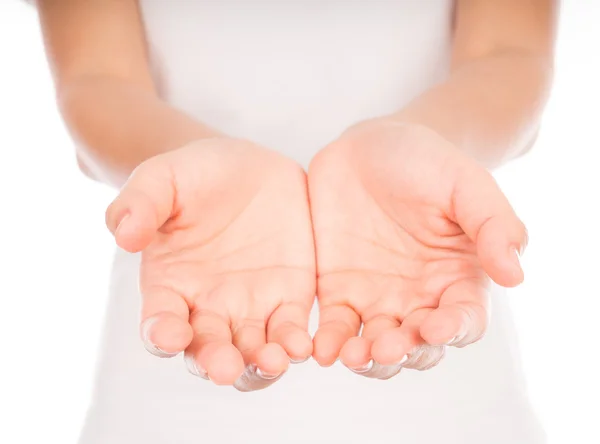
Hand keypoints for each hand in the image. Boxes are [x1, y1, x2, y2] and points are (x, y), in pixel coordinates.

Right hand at [105, 138, 314, 390]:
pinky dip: (295, 343)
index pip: (160, 324)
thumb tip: (124, 234)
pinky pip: (291, 329)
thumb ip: (139, 203)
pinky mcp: (288, 298)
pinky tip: (303, 346)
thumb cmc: (194, 175)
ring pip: (252, 352)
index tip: (172, 334)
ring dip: (261, 365)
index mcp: (170, 286)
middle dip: (216, 363)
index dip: (162, 335)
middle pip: (208, 351)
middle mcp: (208, 307)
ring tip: (275, 361)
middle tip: (226, 367)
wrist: (246, 167)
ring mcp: (251, 306)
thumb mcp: (162, 177)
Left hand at [308, 120, 526, 378]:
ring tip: (350, 355)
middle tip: (385, 349)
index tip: (436, 327)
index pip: (464, 319)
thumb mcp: (465, 183)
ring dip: (365, 358)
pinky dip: (329, 343)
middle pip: (418, 346)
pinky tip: (321, 349)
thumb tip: (515, 275)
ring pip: (375, 346)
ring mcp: (376, 299)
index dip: (453, 330)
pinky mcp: (339, 292)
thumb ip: (493, 224)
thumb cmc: (427, 162)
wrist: (369, 147)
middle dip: (403, 353)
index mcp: (457, 278)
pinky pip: (335, 327)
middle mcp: (419, 298)